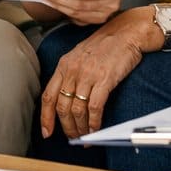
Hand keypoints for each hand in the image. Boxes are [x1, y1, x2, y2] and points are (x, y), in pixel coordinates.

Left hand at [38, 17, 145, 139]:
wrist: (125, 33)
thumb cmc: (105, 45)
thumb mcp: (80, 56)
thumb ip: (71, 74)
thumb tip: (66, 98)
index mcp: (64, 65)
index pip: (48, 96)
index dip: (46, 117)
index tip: (47, 132)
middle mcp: (72, 70)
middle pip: (62, 106)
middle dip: (66, 127)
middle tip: (72, 137)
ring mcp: (87, 75)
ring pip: (77, 109)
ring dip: (80, 128)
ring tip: (85, 137)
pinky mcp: (104, 79)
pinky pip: (94, 107)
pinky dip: (93, 123)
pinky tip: (95, 129)